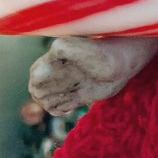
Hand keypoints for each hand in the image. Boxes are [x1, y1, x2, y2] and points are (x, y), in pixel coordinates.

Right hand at [28, 36, 157, 114]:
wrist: (122, 61)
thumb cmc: (101, 52)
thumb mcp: (79, 48)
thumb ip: (61, 49)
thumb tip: (52, 51)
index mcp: (54, 60)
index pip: (35, 75)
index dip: (40, 83)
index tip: (55, 84)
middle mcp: (59, 73)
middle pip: (37, 89)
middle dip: (45, 95)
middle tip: (63, 94)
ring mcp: (68, 85)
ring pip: (46, 99)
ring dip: (53, 103)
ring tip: (68, 100)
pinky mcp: (78, 96)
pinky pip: (58, 107)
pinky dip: (59, 110)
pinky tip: (70, 107)